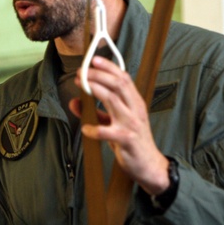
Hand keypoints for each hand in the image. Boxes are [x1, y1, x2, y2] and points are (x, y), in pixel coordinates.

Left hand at [69, 55, 170, 195]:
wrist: (149, 165)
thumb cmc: (131, 142)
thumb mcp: (113, 124)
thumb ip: (94, 113)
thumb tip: (74, 102)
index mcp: (135, 103)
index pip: (124, 78)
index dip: (109, 67)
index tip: (93, 59)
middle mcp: (135, 110)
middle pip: (118, 84)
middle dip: (98, 75)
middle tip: (81, 72)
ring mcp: (132, 124)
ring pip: (113, 100)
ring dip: (95, 90)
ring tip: (81, 86)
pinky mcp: (127, 140)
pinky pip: (107, 131)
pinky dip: (94, 129)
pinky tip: (85, 129)